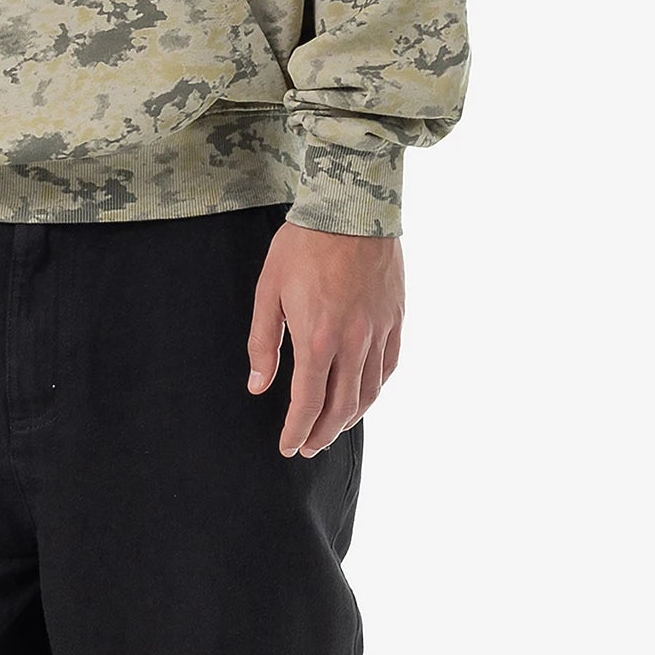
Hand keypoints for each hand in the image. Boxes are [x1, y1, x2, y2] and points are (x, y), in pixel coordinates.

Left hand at [246, 222, 404, 457]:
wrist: (350, 207)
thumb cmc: (303, 245)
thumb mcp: (269, 291)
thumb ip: (264, 343)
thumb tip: (258, 385)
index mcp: (317, 339)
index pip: (308, 403)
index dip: (297, 430)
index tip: (288, 447)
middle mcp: (353, 343)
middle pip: (342, 407)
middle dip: (323, 434)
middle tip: (308, 447)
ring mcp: (379, 332)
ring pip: (369, 392)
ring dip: (350, 418)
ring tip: (333, 429)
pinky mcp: (396, 319)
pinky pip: (389, 366)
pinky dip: (376, 389)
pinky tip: (363, 395)